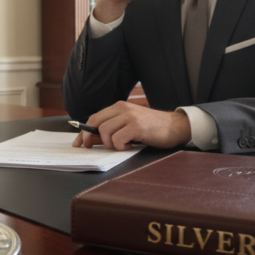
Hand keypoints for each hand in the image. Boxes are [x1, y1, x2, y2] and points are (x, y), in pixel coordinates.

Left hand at [71, 101, 191, 149]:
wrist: (175, 127)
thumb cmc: (151, 128)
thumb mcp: (129, 125)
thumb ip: (112, 129)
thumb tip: (91, 139)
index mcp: (119, 107)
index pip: (94, 117)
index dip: (84, 131)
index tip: (79, 143)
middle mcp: (122, 108)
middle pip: (95, 122)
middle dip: (89, 138)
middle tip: (91, 147)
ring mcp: (129, 116)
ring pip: (105, 131)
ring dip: (110, 143)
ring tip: (122, 145)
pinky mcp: (136, 126)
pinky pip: (118, 138)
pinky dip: (121, 146)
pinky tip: (130, 145)